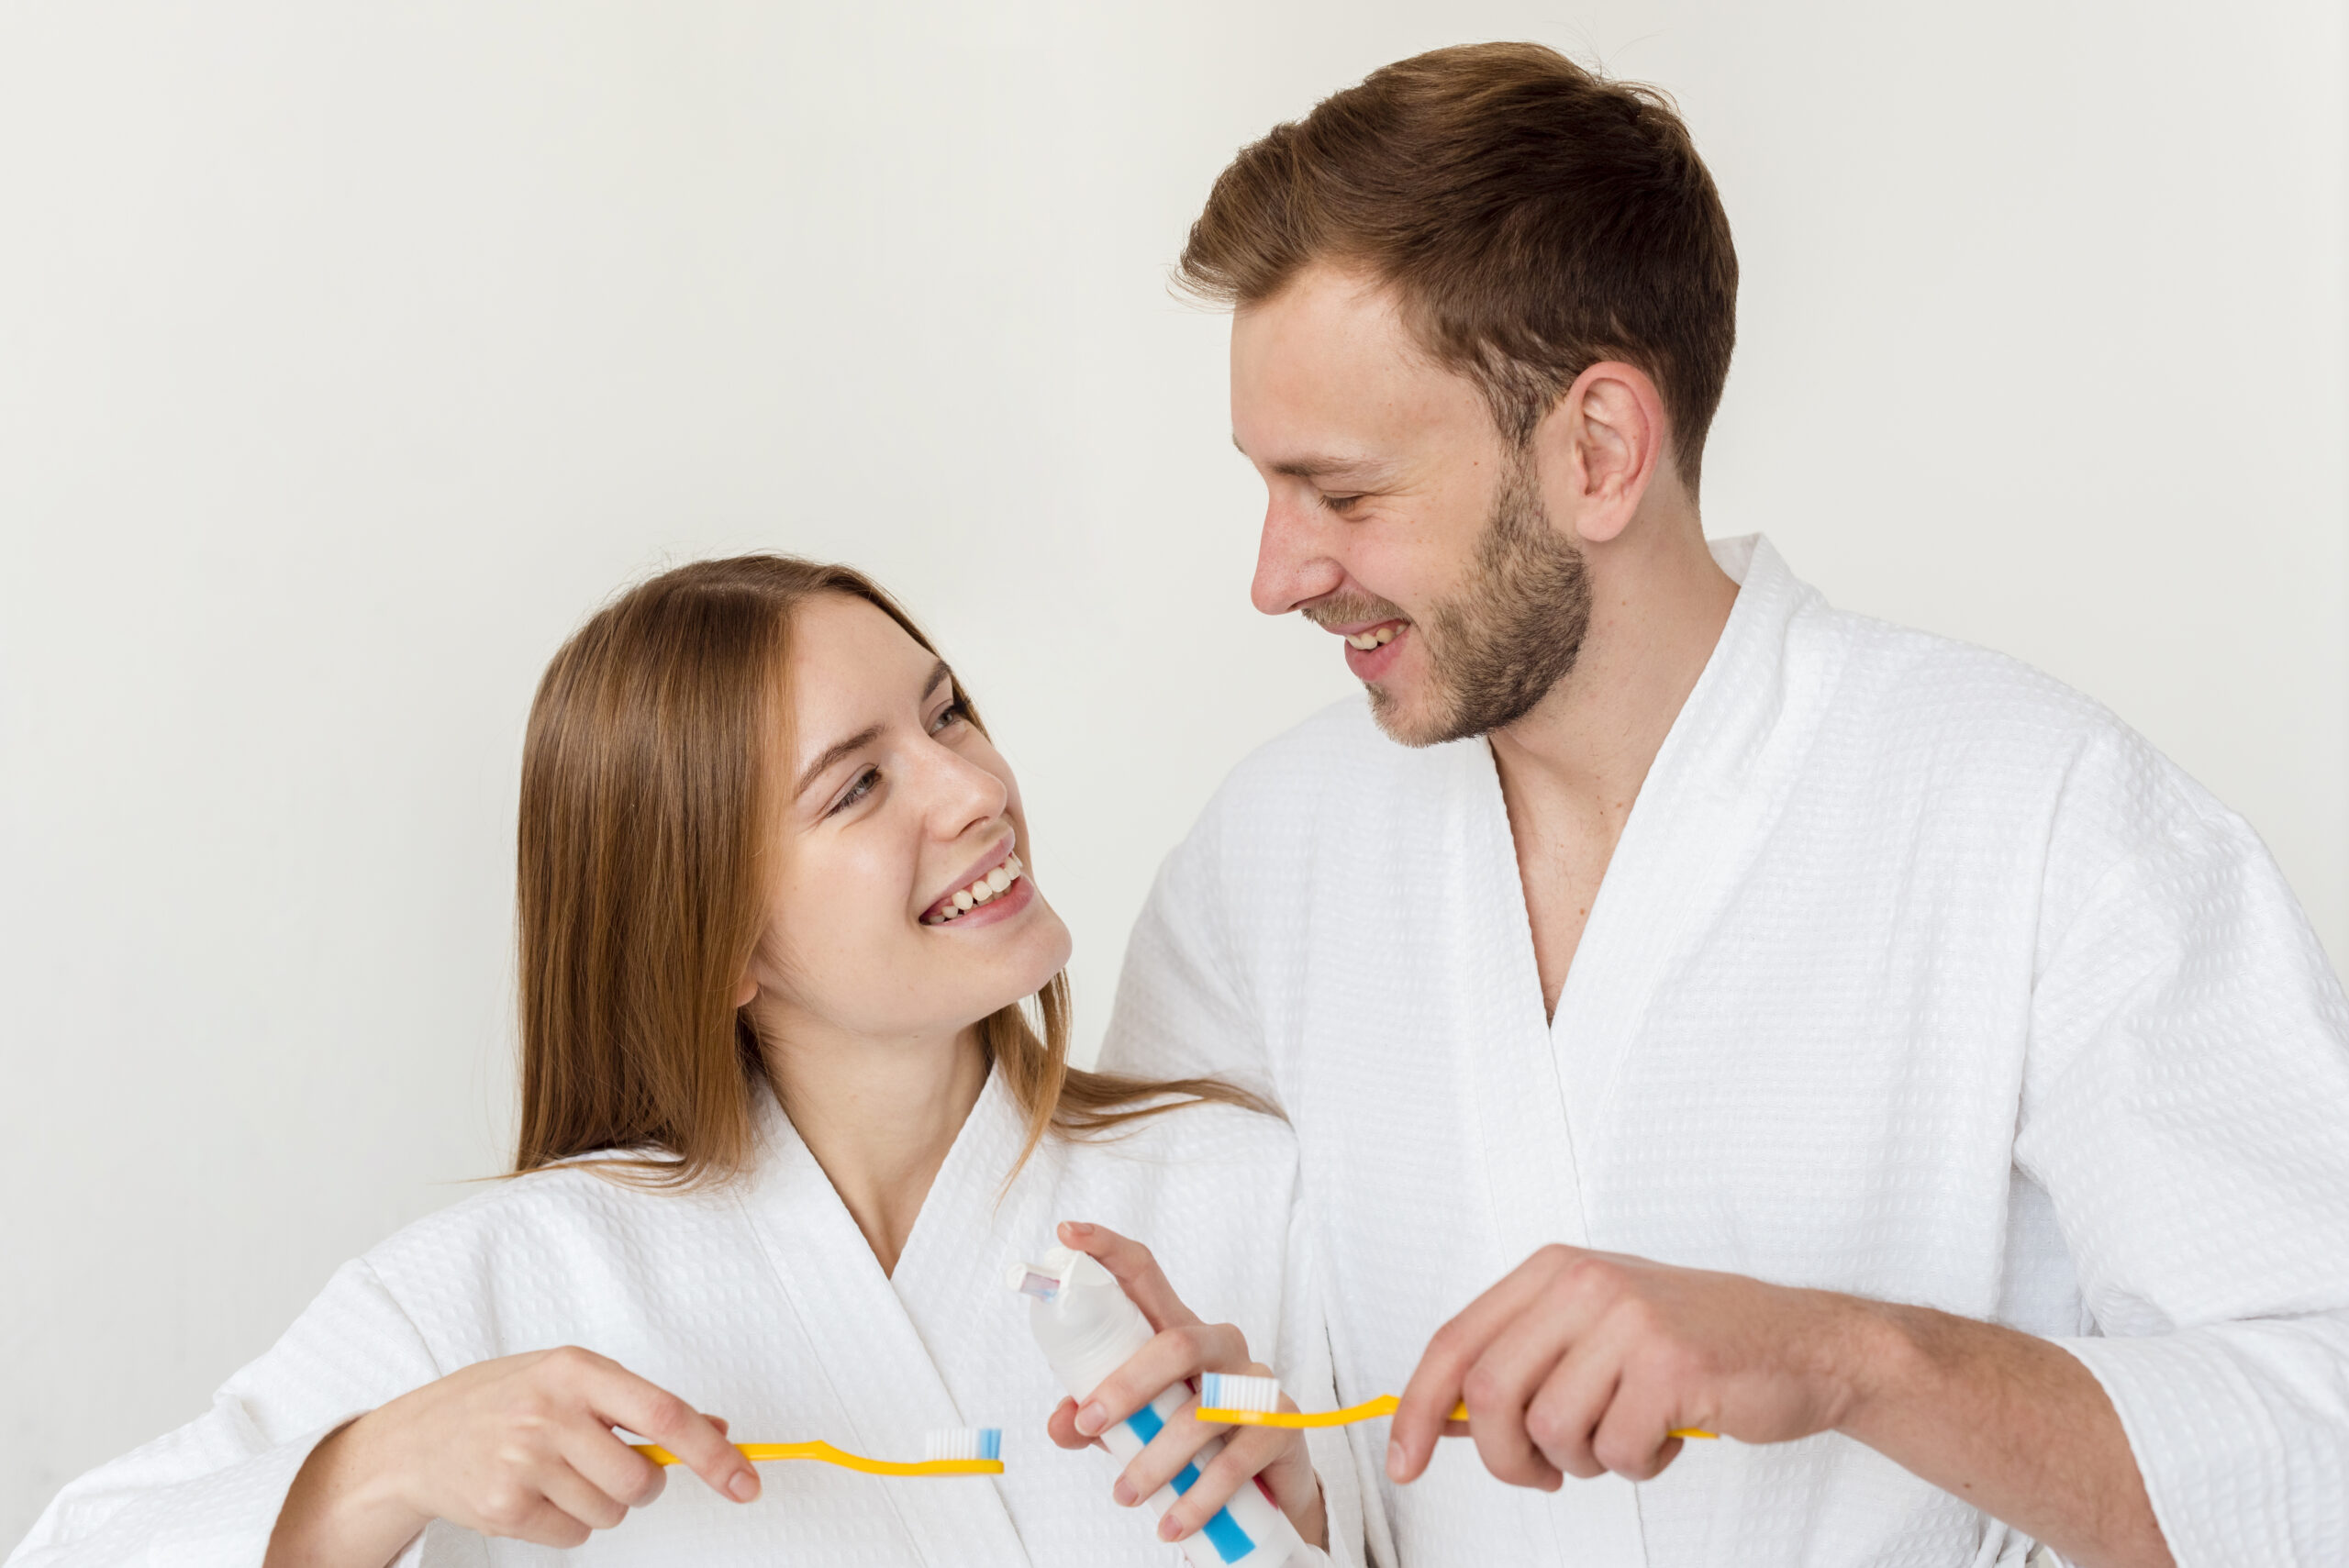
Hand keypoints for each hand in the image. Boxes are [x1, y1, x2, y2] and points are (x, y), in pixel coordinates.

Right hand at [268, 1347, 757, 1567]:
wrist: (417, 1437)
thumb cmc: (507, 1400)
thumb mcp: (572, 1380)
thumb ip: (640, 1404)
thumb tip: (720, 1430)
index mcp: (577, 1370)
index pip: (665, 1415)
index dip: (714, 1453)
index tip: (747, 1481)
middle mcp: (551, 1412)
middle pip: (641, 1481)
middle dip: (639, 1485)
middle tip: (603, 1465)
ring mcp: (524, 1461)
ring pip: (611, 1513)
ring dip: (598, 1504)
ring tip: (557, 1473)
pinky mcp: (504, 1507)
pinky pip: (574, 1537)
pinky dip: (566, 1524)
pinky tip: (533, 1495)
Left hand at [1042, 1221, 1325, 1547]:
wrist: (1263, 1489)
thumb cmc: (1189, 1441)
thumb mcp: (1137, 1425)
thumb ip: (1095, 1419)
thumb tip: (1061, 1422)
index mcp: (1176, 1331)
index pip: (1145, 1275)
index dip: (1107, 1250)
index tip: (1068, 1231)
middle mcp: (1219, 1346)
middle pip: (1176, 1342)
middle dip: (1126, 1384)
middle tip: (1090, 1423)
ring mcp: (1255, 1383)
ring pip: (1202, 1411)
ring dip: (1156, 1459)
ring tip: (1124, 1496)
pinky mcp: (1282, 1425)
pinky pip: (1236, 1459)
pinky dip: (1198, 1497)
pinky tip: (1172, 1524)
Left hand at [1389, 1245, 1861, 1489]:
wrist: (1804, 1344)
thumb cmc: (1694, 1344)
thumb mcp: (1594, 1329)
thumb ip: (1522, 1362)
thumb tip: (1444, 1420)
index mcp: (1552, 1271)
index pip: (1455, 1343)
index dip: (1417, 1411)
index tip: (1405, 1463)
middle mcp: (1583, 1285)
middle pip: (1488, 1394)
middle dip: (1506, 1457)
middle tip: (1545, 1473)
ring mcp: (1628, 1321)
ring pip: (1550, 1430)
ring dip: (1584, 1461)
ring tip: (1626, 1438)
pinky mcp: (1671, 1365)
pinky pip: (1615, 1450)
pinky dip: (1637, 1465)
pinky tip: (1668, 1436)